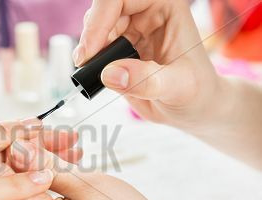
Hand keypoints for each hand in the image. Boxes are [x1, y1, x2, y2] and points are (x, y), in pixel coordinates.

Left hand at [0, 137, 257, 199]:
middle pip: (11, 180)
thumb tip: (14, 148)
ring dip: (45, 165)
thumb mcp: (90, 186)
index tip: (38, 126)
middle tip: (66, 136)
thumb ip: (45, 167)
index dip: (15, 143)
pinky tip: (71, 169)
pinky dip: (49, 184)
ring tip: (75, 150)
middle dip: (34, 150)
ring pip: (24, 190)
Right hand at [74, 0, 222, 130]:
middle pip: (103, 11)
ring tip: (91, 71)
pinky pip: (94, 48)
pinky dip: (88, 61)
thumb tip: (110, 74)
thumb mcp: (177, 87)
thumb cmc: (195, 92)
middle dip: (91, 36)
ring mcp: (129, 31)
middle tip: (85, 64)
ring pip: (94, 28)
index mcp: (165, 6)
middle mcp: (145, 13)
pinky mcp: (118, 49)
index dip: (101, 19)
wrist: (191, 108)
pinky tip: (94, 75)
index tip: (91, 51)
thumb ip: (146, 80)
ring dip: (88, 50)